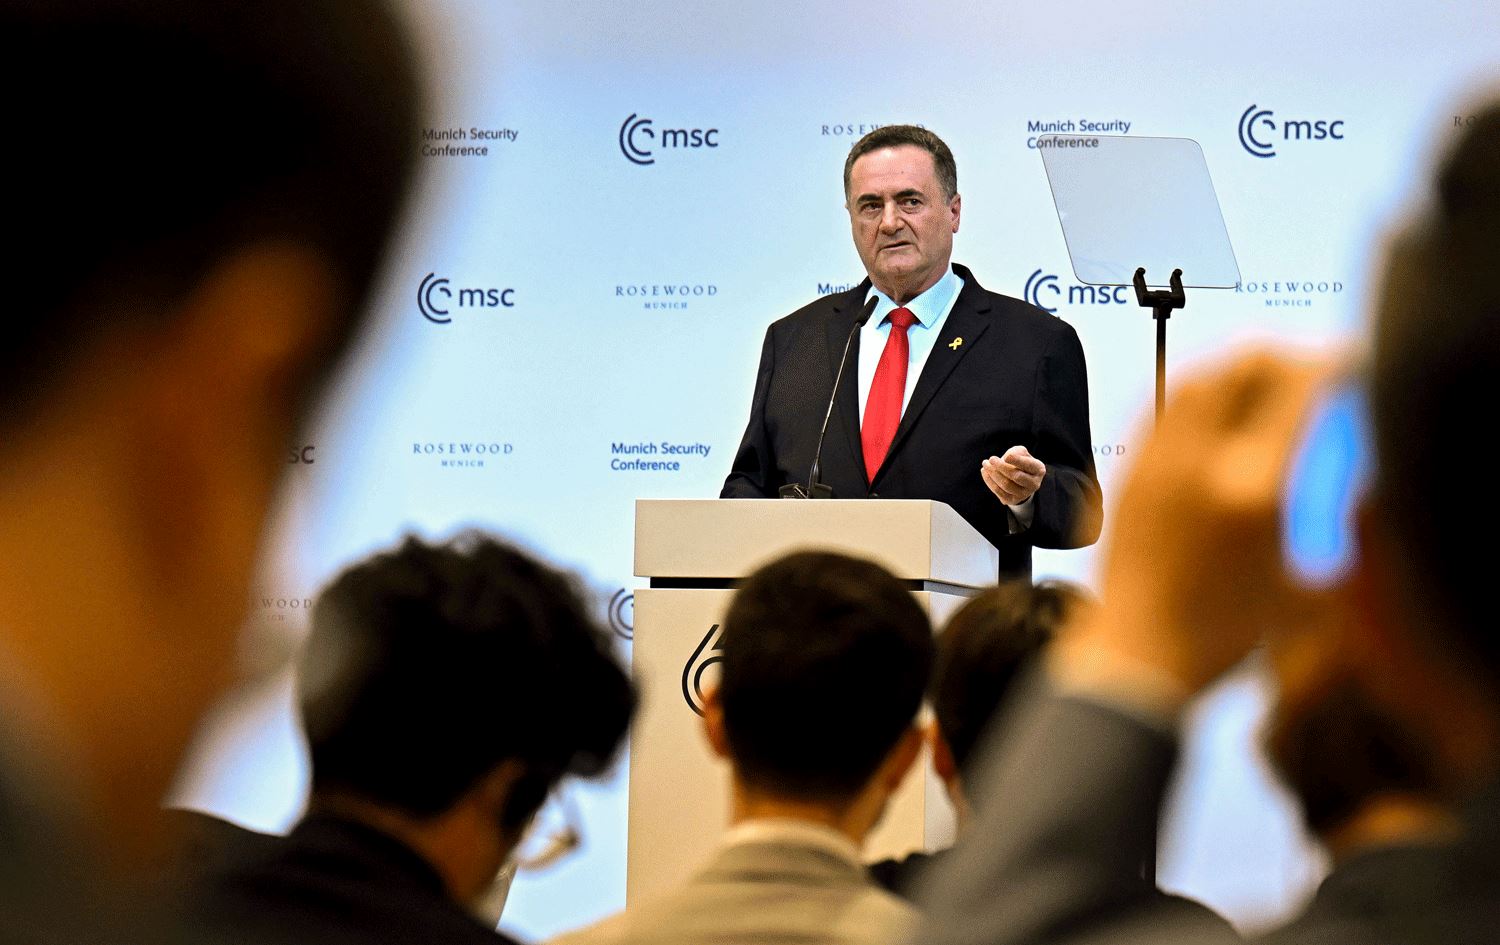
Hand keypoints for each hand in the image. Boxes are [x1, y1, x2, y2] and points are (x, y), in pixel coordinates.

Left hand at [981, 446, 1045, 505]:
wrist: (1021, 480)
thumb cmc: (1020, 463)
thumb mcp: (1022, 454)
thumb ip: (1016, 452)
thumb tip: (1006, 459)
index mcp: (1039, 470)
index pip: (1028, 465)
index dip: (1017, 460)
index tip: (1006, 456)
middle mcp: (1034, 484)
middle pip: (1016, 476)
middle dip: (1001, 467)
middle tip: (991, 459)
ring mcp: (1023, 494)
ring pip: (1006, 485)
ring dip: (993, 473)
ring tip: (985, 464)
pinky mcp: (1012, 500)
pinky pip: (999, 491)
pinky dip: (989, 481)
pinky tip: (984, 471)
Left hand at [1054, 350, 1336, 706]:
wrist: (1137, 659)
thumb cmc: (1221, 635)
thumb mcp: (1304, 589)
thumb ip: (1333, 532)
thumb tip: (1355, 493)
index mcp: (1253, 487)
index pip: (1298, 388)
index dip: (1331, 364)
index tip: (1349, 365)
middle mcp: (1199, 462)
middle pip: (1244, 364)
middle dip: (1285, 356)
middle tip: (1308, 369)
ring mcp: (1156, 462)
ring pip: (1199, 376)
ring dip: (1239, 367)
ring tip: (1264, 383)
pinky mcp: (1128, 472)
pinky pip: (1163, 405)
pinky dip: (1198, 393)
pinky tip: (1215, 412)